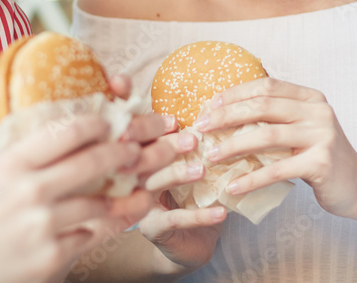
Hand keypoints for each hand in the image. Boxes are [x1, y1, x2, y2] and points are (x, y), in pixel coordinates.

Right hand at [0, 114, 144, 282]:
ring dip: (124, 197)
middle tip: (137, 151)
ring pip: (101, 203)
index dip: (98, 123)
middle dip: (125, 153)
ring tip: (139, 191)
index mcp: (12, 163)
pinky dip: (96, 229)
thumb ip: (26, 154)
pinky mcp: (50, 259)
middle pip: (94, 162)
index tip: (111, 121)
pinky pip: (89, 237)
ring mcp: (41, 227)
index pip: (68, 131)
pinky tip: (105, 223)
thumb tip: (73, 131)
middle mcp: (29, 191)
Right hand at [136, 131, 226, 272]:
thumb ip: (197, 148)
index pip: (146, 142)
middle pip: (146, 159)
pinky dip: (199, 215)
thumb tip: (212, 112)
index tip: (176, 121)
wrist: (192, 244)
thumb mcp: (197, 171)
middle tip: (193, 140)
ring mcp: (140, 206)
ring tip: (203, 170)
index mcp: (144, 163)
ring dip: (177, 175)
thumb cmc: (195, 200)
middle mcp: (136, 181)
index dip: (158, 130)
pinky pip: (174, 219)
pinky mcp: (153, 229)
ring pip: (153, 185)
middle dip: (168, 147)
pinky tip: (220, 212)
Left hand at [195, 77, 356, 217]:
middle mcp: (317, 111)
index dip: (234, 94)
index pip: (266, 86)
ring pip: (266, 136)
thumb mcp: (301, 128)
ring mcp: (322, 135)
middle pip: (262, 106)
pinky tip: (233, 186)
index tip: (208, 107)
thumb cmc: (320, 157)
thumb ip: (275, 118)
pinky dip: (251, 178)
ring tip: (210, 157)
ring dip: (232, 146)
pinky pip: (277, 169)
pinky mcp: (321, 162)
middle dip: (226, 116)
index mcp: (310, 97)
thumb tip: (224, 114)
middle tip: (200, 129)